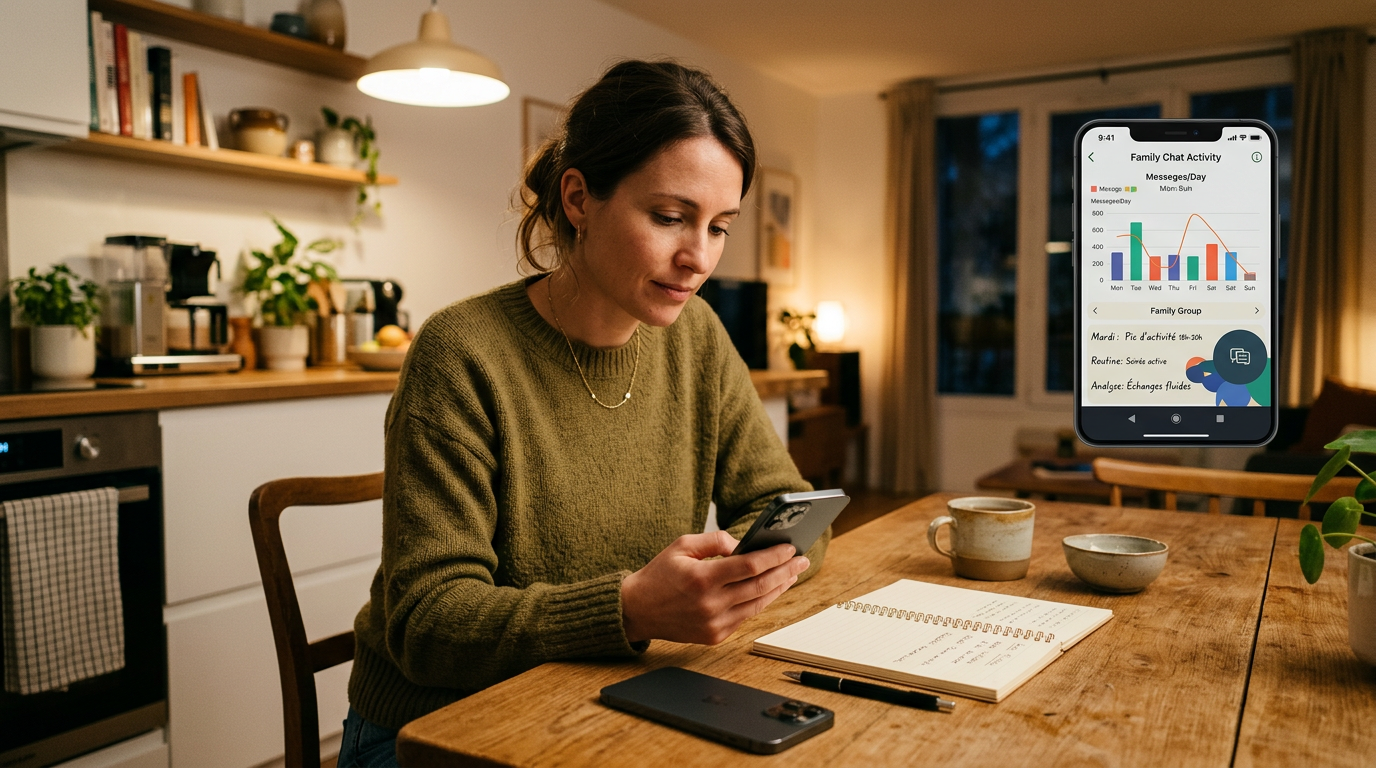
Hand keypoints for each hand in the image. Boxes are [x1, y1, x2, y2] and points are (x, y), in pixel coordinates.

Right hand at [621, 531, 808, 644]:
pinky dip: (761, 602)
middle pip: (759, 586)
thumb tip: (743, 545)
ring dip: (778, 588)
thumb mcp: (682, 545)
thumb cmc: (659, 574)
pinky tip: (771, 590)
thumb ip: (715, 540)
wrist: (637, 610)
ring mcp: (714, 623)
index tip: (789, 547)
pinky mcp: (715, 636)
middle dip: (785, 571)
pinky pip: (746, 617)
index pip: (749, 566)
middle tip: (800, 560)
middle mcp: (710, 604)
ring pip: (757, 604)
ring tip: (792, 574)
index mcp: (701, 578)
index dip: (773, 556)